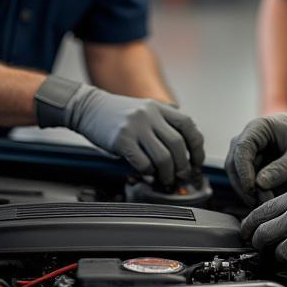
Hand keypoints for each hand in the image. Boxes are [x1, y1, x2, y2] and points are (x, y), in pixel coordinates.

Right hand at [39, 82, 203, 184]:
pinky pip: (143, 163)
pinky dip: (149, 172)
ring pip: (163, 157)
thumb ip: (163, 124)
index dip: (196, 146)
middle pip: (178, 144)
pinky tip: (147, 173)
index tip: (197, 160)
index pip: (188, 125)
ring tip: (165, 178)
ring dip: (167, 173)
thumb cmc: (118, 114)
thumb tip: (183, 152)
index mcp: (159, 107)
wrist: (89, 108)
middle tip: (182, 175)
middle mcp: (150, 115)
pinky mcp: (122, 140)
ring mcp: (136, 127)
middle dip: (183, 165)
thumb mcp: (145, 110)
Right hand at [226, 95, 286, 205]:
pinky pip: (251, 176)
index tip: (252, 189)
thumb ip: (282, 168)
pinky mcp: (260, 160)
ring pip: (240, 172)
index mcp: (259, 127)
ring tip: (264, 203)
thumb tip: (259, 184)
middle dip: (244, 184)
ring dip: (249, 189)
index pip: (241, 148)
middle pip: (235, 162)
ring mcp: (254, 149)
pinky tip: (266, 199)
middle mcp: (251, 137)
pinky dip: (256, 188)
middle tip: (257, 202)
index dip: (243, 171)